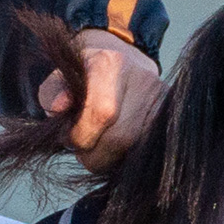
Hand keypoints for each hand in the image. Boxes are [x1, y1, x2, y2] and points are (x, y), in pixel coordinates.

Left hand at [37, 32, 161, 173]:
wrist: (122, 66)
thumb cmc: (83, 80)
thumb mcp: (58, 80)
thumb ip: (51, 93)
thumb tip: (59, 108)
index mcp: (110, 64)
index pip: (101, 112)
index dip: (81, 136)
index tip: (68, 138)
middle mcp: (142, 79)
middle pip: (120, 138)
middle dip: (94, 154)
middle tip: (83, 146)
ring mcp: (162, 99)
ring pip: (135, 150)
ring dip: (110, 159)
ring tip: (100, 145)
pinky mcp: (172, 116)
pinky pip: (148, 153)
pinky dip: (127, 158)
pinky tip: (117, 147)